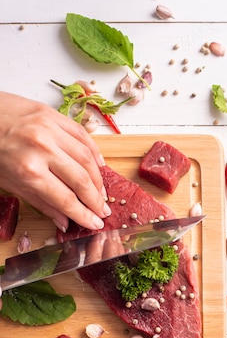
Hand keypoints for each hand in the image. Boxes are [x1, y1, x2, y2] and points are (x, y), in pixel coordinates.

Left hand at [0, 92, 110, 232]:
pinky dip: (95, 153)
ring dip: (98, 179)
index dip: (84, 214)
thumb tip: (65, 221)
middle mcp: (42, 149)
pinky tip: (99, 166)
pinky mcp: (53, 114)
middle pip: (81, 180)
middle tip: (103, 211)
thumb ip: (41, 203)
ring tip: (101, 193)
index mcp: (28, 171)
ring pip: (87, 158)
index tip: (95, 223)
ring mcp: (50, 129)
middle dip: (96, 200)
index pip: (66, 199)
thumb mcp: (11, 184)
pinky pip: (83, 136)